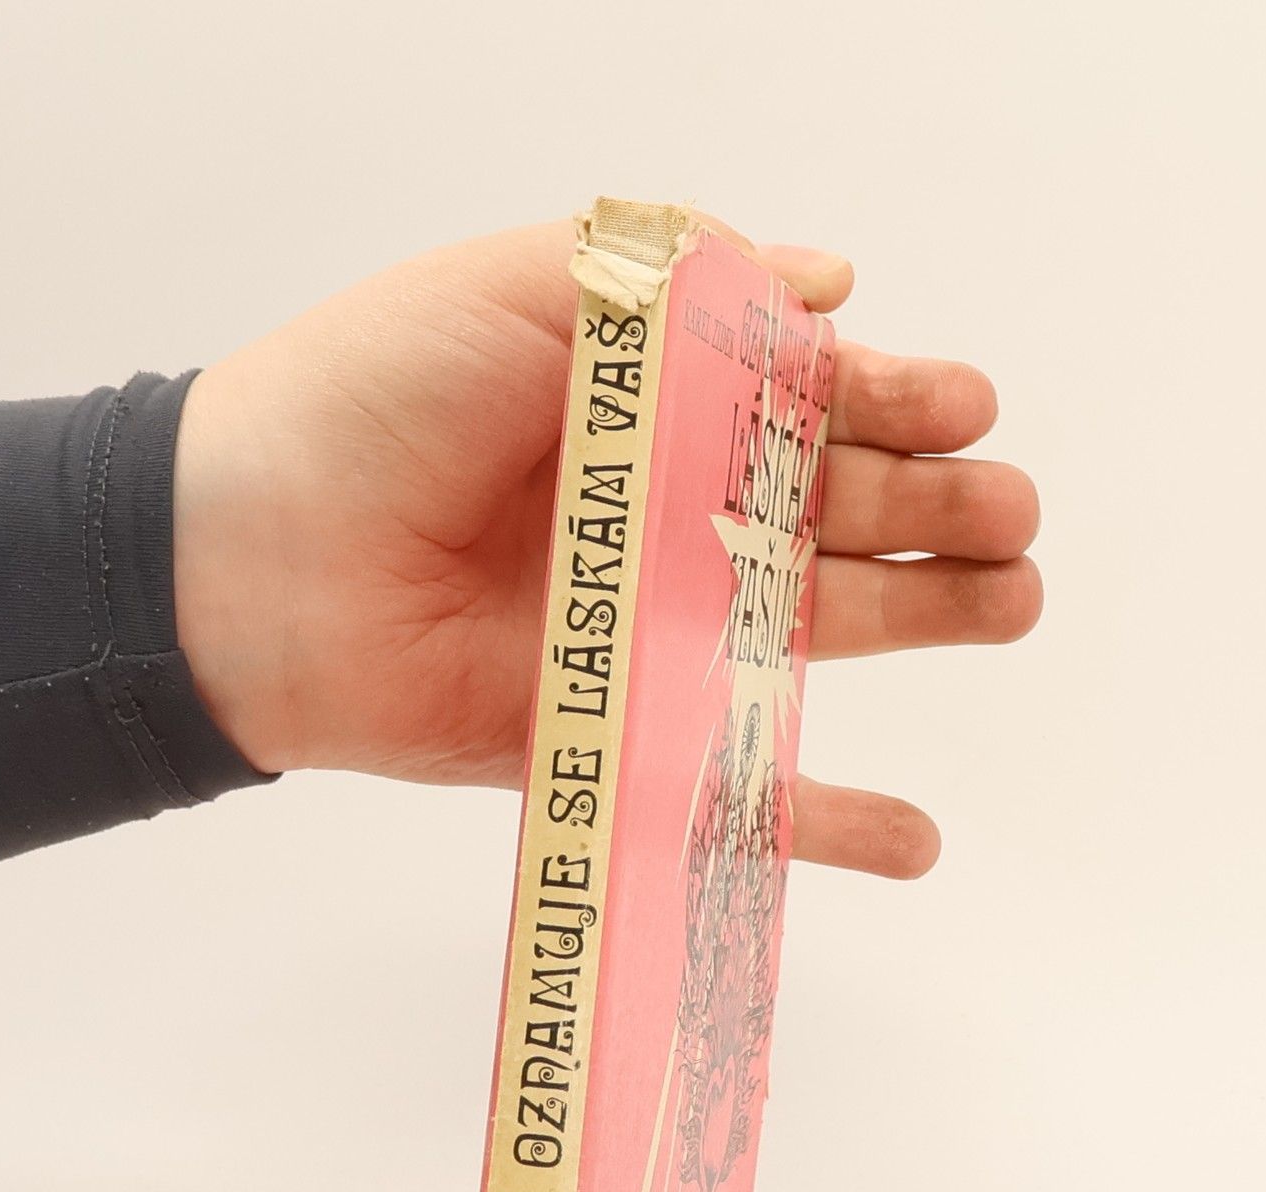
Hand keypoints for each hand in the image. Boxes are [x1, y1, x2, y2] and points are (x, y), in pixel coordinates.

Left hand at [172, 216, 1040, 878]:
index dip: (899, 399)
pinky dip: (828, 825)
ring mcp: (651, 632)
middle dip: (941, 508)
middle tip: (1010, 517)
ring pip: (821, 633)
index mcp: (653, 403)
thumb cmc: (372, 396)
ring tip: (1012, 605)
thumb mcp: (523, 283)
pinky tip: (917, 839)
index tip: (967, 406)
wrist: (253, 559)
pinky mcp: (620, 737)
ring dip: (929, 619)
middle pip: (839, 514)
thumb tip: (832, 281)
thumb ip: (681, 278)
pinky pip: (740, 792)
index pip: (811, 400)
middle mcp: (665, 515)